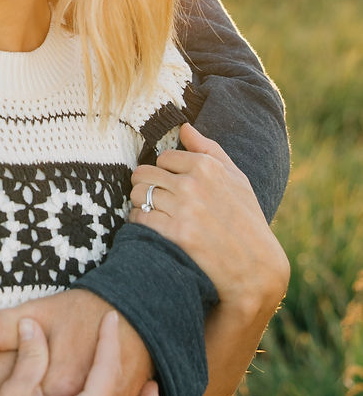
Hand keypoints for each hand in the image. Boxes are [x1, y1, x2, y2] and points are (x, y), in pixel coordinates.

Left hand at [129, 124, 289, 313]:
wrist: (256, 269)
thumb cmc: (247, 221)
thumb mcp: (237, 179)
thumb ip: (209, 149)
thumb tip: (183, 126)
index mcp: (208, 167)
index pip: (163, 158)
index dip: (165, 172)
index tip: (171, 185)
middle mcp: (193, 184)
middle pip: (144, 174)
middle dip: (146, 185)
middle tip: (156, 199)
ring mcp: (184, 209)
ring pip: (139, 194)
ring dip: (141, 203)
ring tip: (154, 213)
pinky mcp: (176, 234)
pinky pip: (140, 218)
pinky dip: (140, 222)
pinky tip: (152, 228)